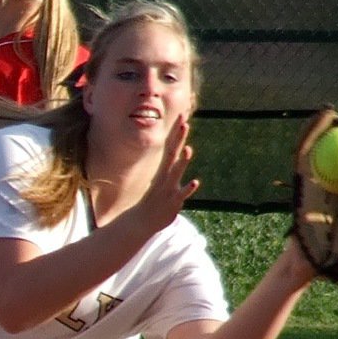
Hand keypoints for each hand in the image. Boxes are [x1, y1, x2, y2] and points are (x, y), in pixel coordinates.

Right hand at [130, 118, 199, 234]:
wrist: (142, 221)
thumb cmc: (155, 200)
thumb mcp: (163, 180)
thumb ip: (174, 167)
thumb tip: (184, 152)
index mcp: (164, 170)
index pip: (171, 147)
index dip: (177, 133)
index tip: (183, 117)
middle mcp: (166, 177)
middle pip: (173, 154)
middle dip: (178, 139)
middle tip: (184, 123)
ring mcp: (169, 189)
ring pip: (176, 173)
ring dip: (182, 162)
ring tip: (188, 150)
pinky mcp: (173, 202)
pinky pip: (181, 194)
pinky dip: (187, 188)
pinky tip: (195, 182)